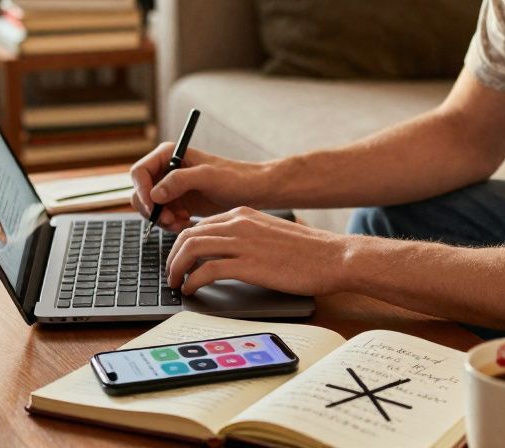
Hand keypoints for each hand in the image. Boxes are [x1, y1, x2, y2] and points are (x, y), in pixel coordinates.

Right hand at [128, 144, 269, 230]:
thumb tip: (154, 194)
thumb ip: (180, 181)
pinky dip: (171, 224)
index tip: (153, 208)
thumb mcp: (208, 177)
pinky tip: (187, 223)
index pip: (140, 172)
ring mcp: (171, 187)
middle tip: (171, 220)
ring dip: (162, 219)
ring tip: (183, 222)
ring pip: (151, 208)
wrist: (252, 191)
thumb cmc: (235, 178)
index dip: (142, 191)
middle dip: (152, 209)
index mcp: (169, 155)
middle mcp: (166, 170)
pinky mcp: (178, 202)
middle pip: (141, 192)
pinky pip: (163, 216)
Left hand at [166, 207, 348, 295]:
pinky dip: (192, 281)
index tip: (179, 260)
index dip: (182, 244)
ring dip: (176, 268)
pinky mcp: (248, 264)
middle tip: (171, 274)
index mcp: (243, 214)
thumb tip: (226, 254)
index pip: (199, 225)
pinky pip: (206, 270)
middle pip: (188, 234)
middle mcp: (238, 223)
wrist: (333, 257)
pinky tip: (192, 291)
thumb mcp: (270, 233)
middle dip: (173, 256)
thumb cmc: (308, 251)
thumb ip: (246, 237)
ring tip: (176, 284)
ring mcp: (243, 242)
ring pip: (191, 248)